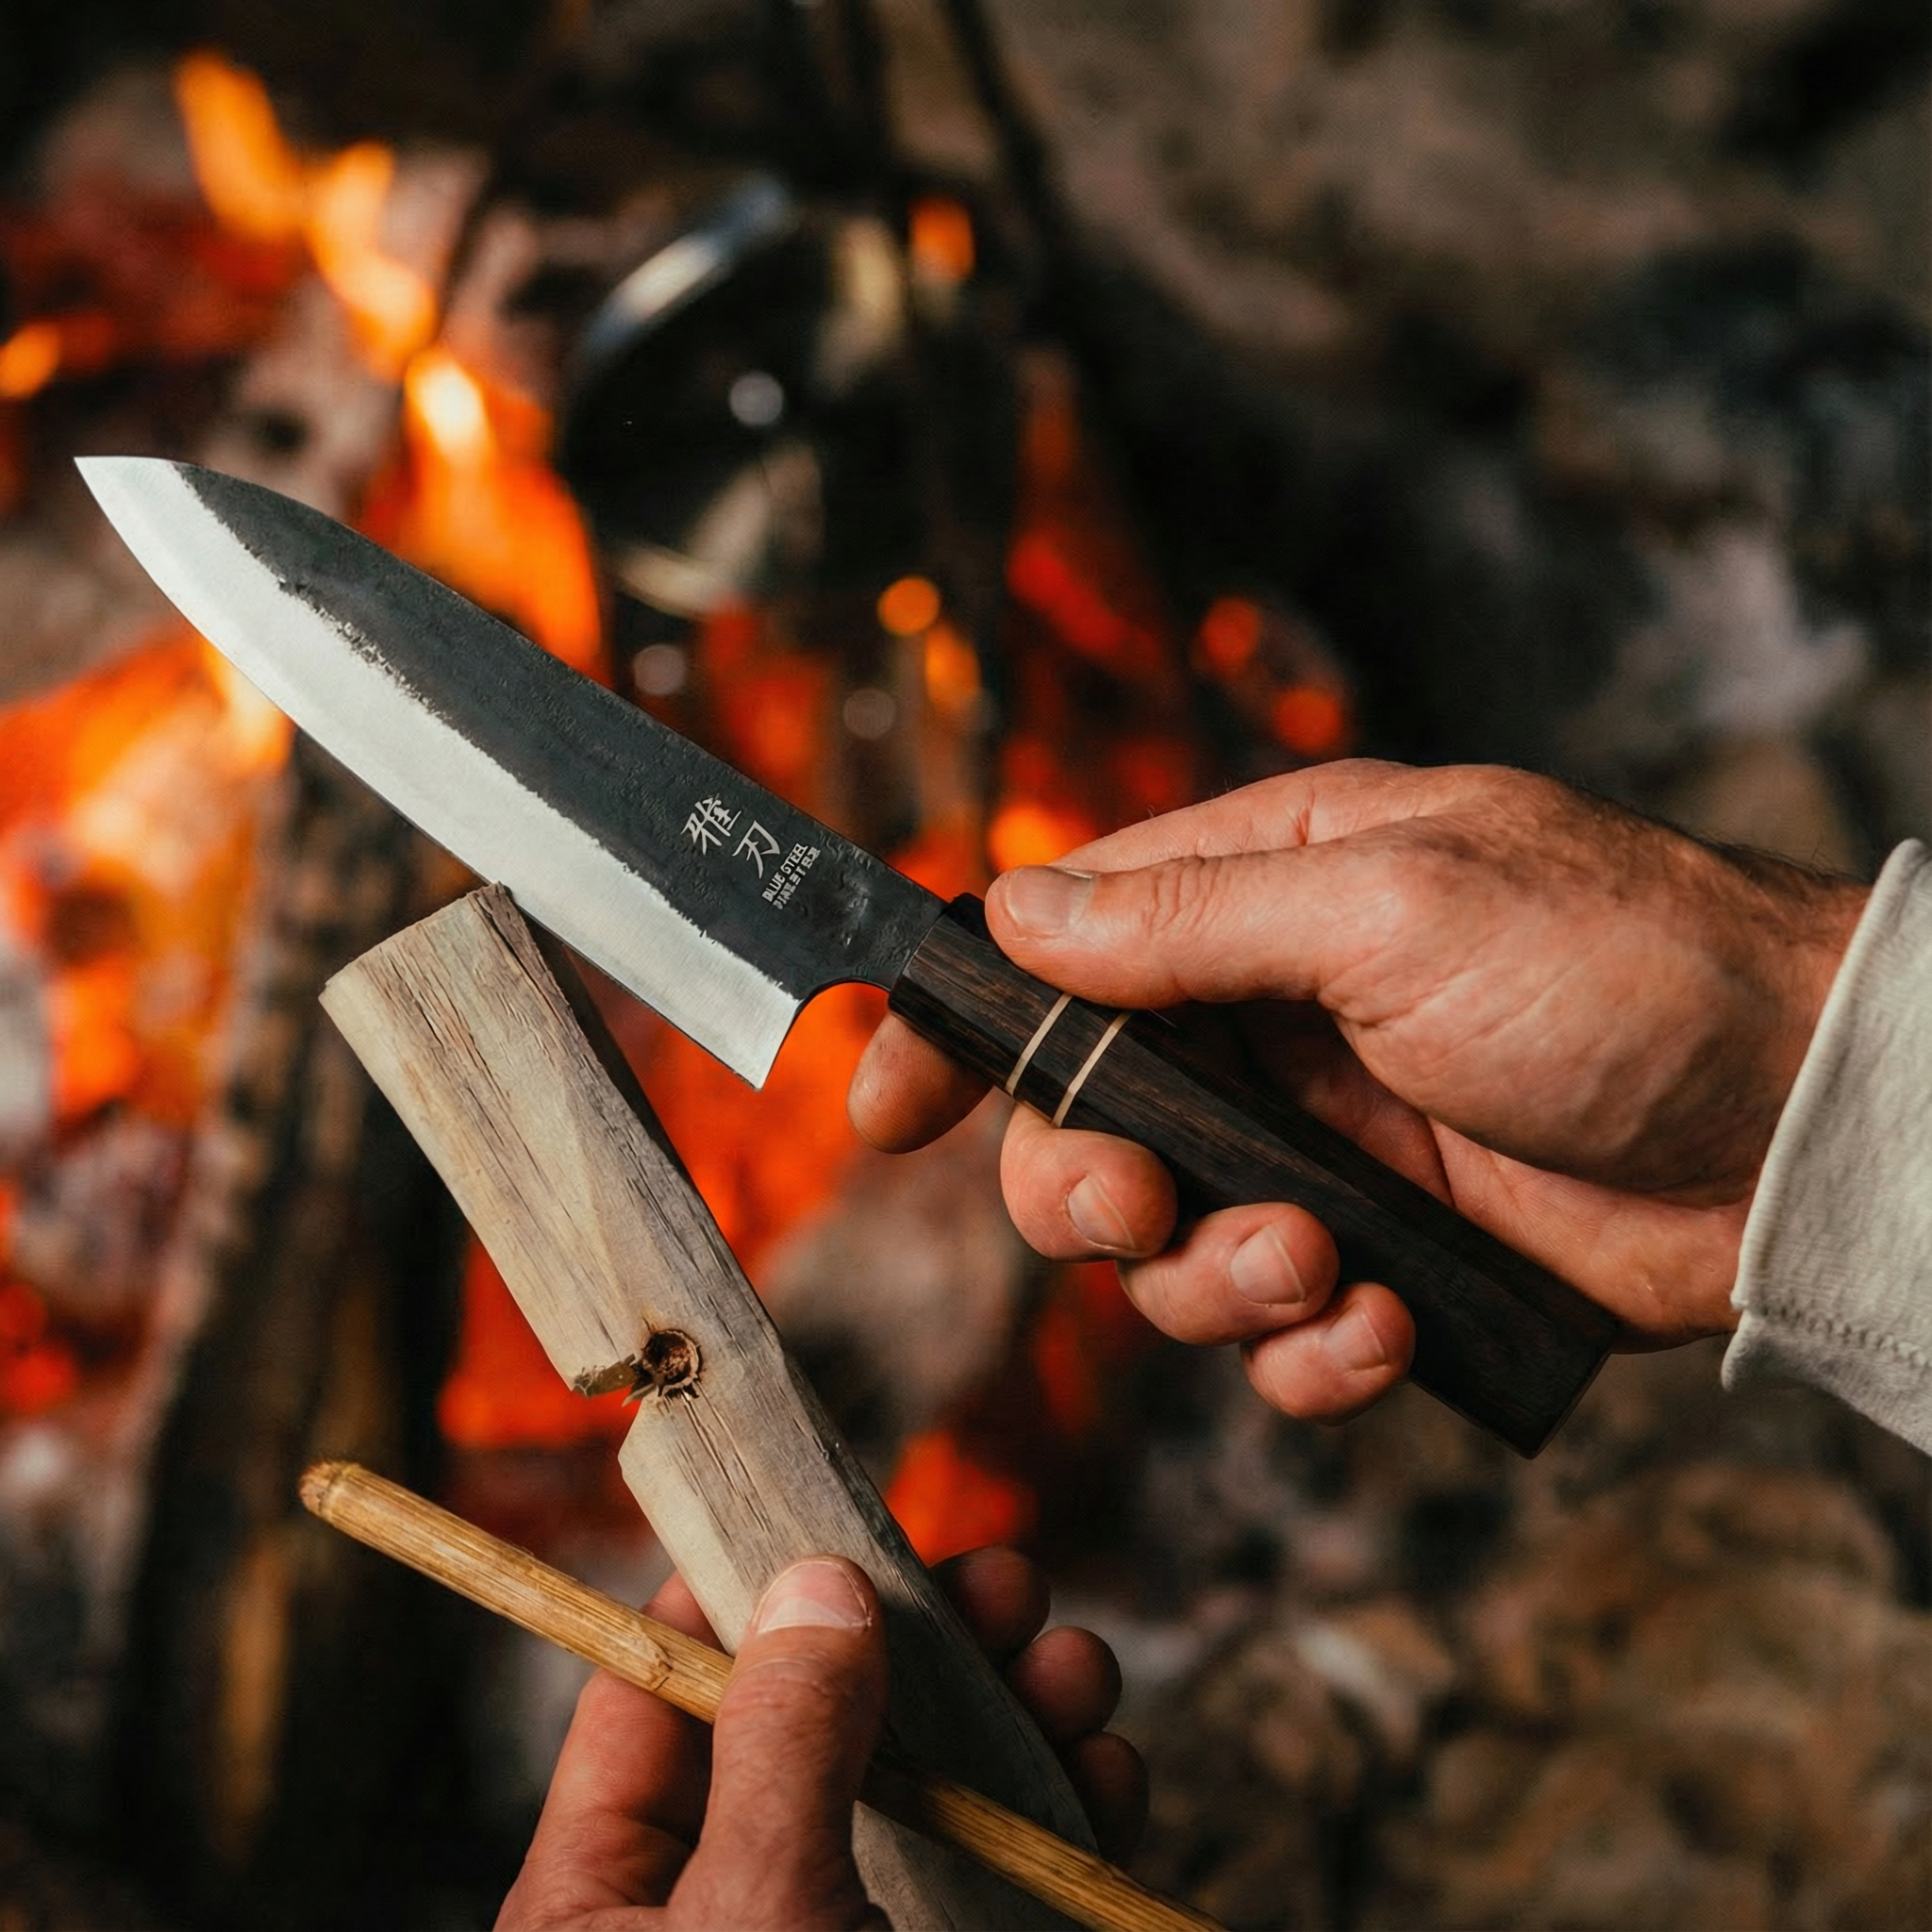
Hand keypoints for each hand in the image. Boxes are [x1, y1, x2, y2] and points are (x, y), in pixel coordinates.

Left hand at [496, 1549, 1143, 1929]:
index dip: (738, 1589)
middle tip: (1002, 1577)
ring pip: (922, 1790)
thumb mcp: (748, 1930)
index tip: (831, 1509)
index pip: (652, 1696)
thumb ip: (783, 1750)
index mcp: (608, 1899)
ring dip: (1011, 1714)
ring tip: (1075, 1662)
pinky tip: (1105, 1769)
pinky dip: (1056, 1810)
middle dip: (915, 1641)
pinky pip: (995, 1871)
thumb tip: (814, 1583)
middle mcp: (726, 1911)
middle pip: (814, 1726)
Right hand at [850, 761, 1867, 1423]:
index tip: (883, 1109)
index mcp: (1258, 896)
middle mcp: (1269, 1025)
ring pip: (1165, 1252)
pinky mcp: (1381, 1259)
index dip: (955, 1029)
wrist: (1795, 1120)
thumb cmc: (1619, 965)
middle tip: (1148, 1211)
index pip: (1051, 950)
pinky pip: (1274, 1340)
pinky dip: (1311, 1358)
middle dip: (1091, 1190)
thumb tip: (1019, 912)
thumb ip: (1190, 918)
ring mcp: (1321, 1149)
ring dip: (1220, 1283)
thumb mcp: (1390, 903)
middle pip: (1078, 1125)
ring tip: (1330, 1268)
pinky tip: (1391, 1322)